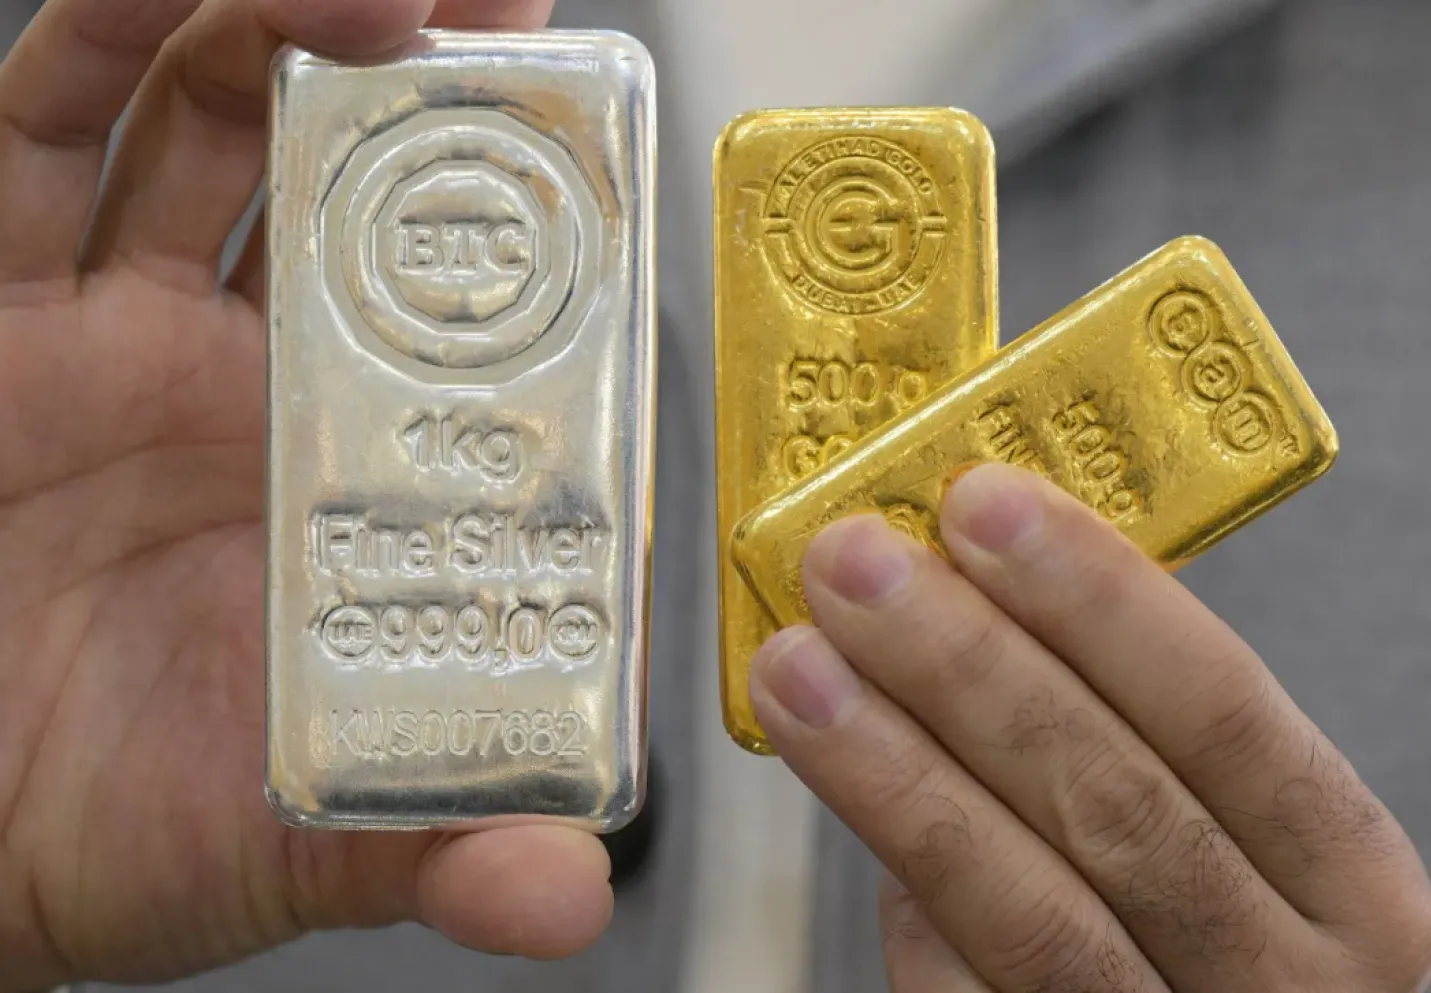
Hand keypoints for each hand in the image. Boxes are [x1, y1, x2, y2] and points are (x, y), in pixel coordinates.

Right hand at [0, 2, 618, 989]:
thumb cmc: (98, 833)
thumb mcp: (281, 844)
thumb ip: (426, 849)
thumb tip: (566, 894)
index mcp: (353, 484)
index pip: (471, 333)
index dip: (540, 241)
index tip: (604, 152)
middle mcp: (254, 383)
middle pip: (358, 193)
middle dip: (432, 89)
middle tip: (514, 13)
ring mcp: (122, 324)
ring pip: (212, 123)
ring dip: (290, 26)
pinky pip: (45, 131)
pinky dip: (110, 37)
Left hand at [751, 463, 1430, 991]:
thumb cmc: (1194, 910)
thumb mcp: (1220, 818)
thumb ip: (1123, 720)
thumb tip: (958, 577)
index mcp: (1352, 885)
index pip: (1226, 712)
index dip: (1098, 600)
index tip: (980, 501)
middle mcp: (1287, 984)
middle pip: (1116, 804)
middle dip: (968, 666)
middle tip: (854, 563)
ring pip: (1028, 909)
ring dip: (895, 767)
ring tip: (798, 665)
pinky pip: (960, 986)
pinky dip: (900, 889)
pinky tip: (845, 794)